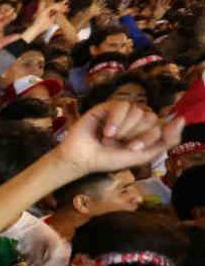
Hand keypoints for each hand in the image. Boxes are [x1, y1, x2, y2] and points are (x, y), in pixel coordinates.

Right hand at [54, 100, 182, 176]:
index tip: (132, 148)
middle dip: (135, 133)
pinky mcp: (107, 106)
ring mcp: (121, 112)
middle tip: (120, 144)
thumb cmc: (108, 159)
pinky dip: (115, 120)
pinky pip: (121, 106)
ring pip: (137, 111)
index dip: (147, 136)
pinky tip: (106, 131)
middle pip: (150, 117)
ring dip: (124, 128)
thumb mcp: (142, 155)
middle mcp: (135, 119)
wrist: (83, 158)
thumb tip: (181, 119)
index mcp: (144, 131)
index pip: (159, 125)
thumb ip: (165, 141)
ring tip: (109, 138)